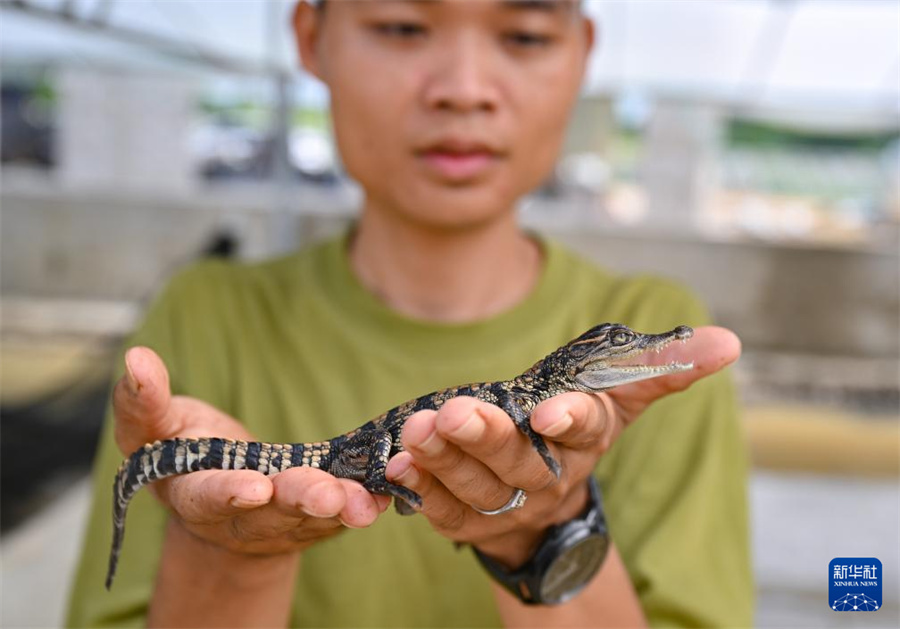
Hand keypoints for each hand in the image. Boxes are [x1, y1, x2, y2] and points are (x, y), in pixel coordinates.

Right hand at [113, 347, 390, 559]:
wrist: (223, 488)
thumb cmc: (184, 450)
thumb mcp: (154, 427)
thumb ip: (142, 401)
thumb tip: (136, 358)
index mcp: (196, 495)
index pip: (210, 496)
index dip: (230, 493)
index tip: (256, 486)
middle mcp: (242, 518)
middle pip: (273, 513)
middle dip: (301, 502)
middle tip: (329, 495)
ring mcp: (284, 523)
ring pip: (315, 517)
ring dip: (343, 508)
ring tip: (367, 501)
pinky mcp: (318, 518)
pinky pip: (345, 510)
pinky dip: (367, 500)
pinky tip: (389, 488)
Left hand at [384, 326, 740, 566]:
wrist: (545, 496)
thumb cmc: (576, 428)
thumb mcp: (617, 392)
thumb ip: (661, 365)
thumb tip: (730, 341)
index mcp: (586, 439)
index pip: (586, 429)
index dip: (571, 420)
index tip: (552, 410)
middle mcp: (549, 475)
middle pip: (519, 459)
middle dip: (487, 436)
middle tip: (455, 413)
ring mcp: (507, 502)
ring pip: (476, 485)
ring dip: (444, 459)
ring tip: (418, 430)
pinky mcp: (468, 518)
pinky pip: (443, 508)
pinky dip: (421, 488)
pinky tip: (399, 463)